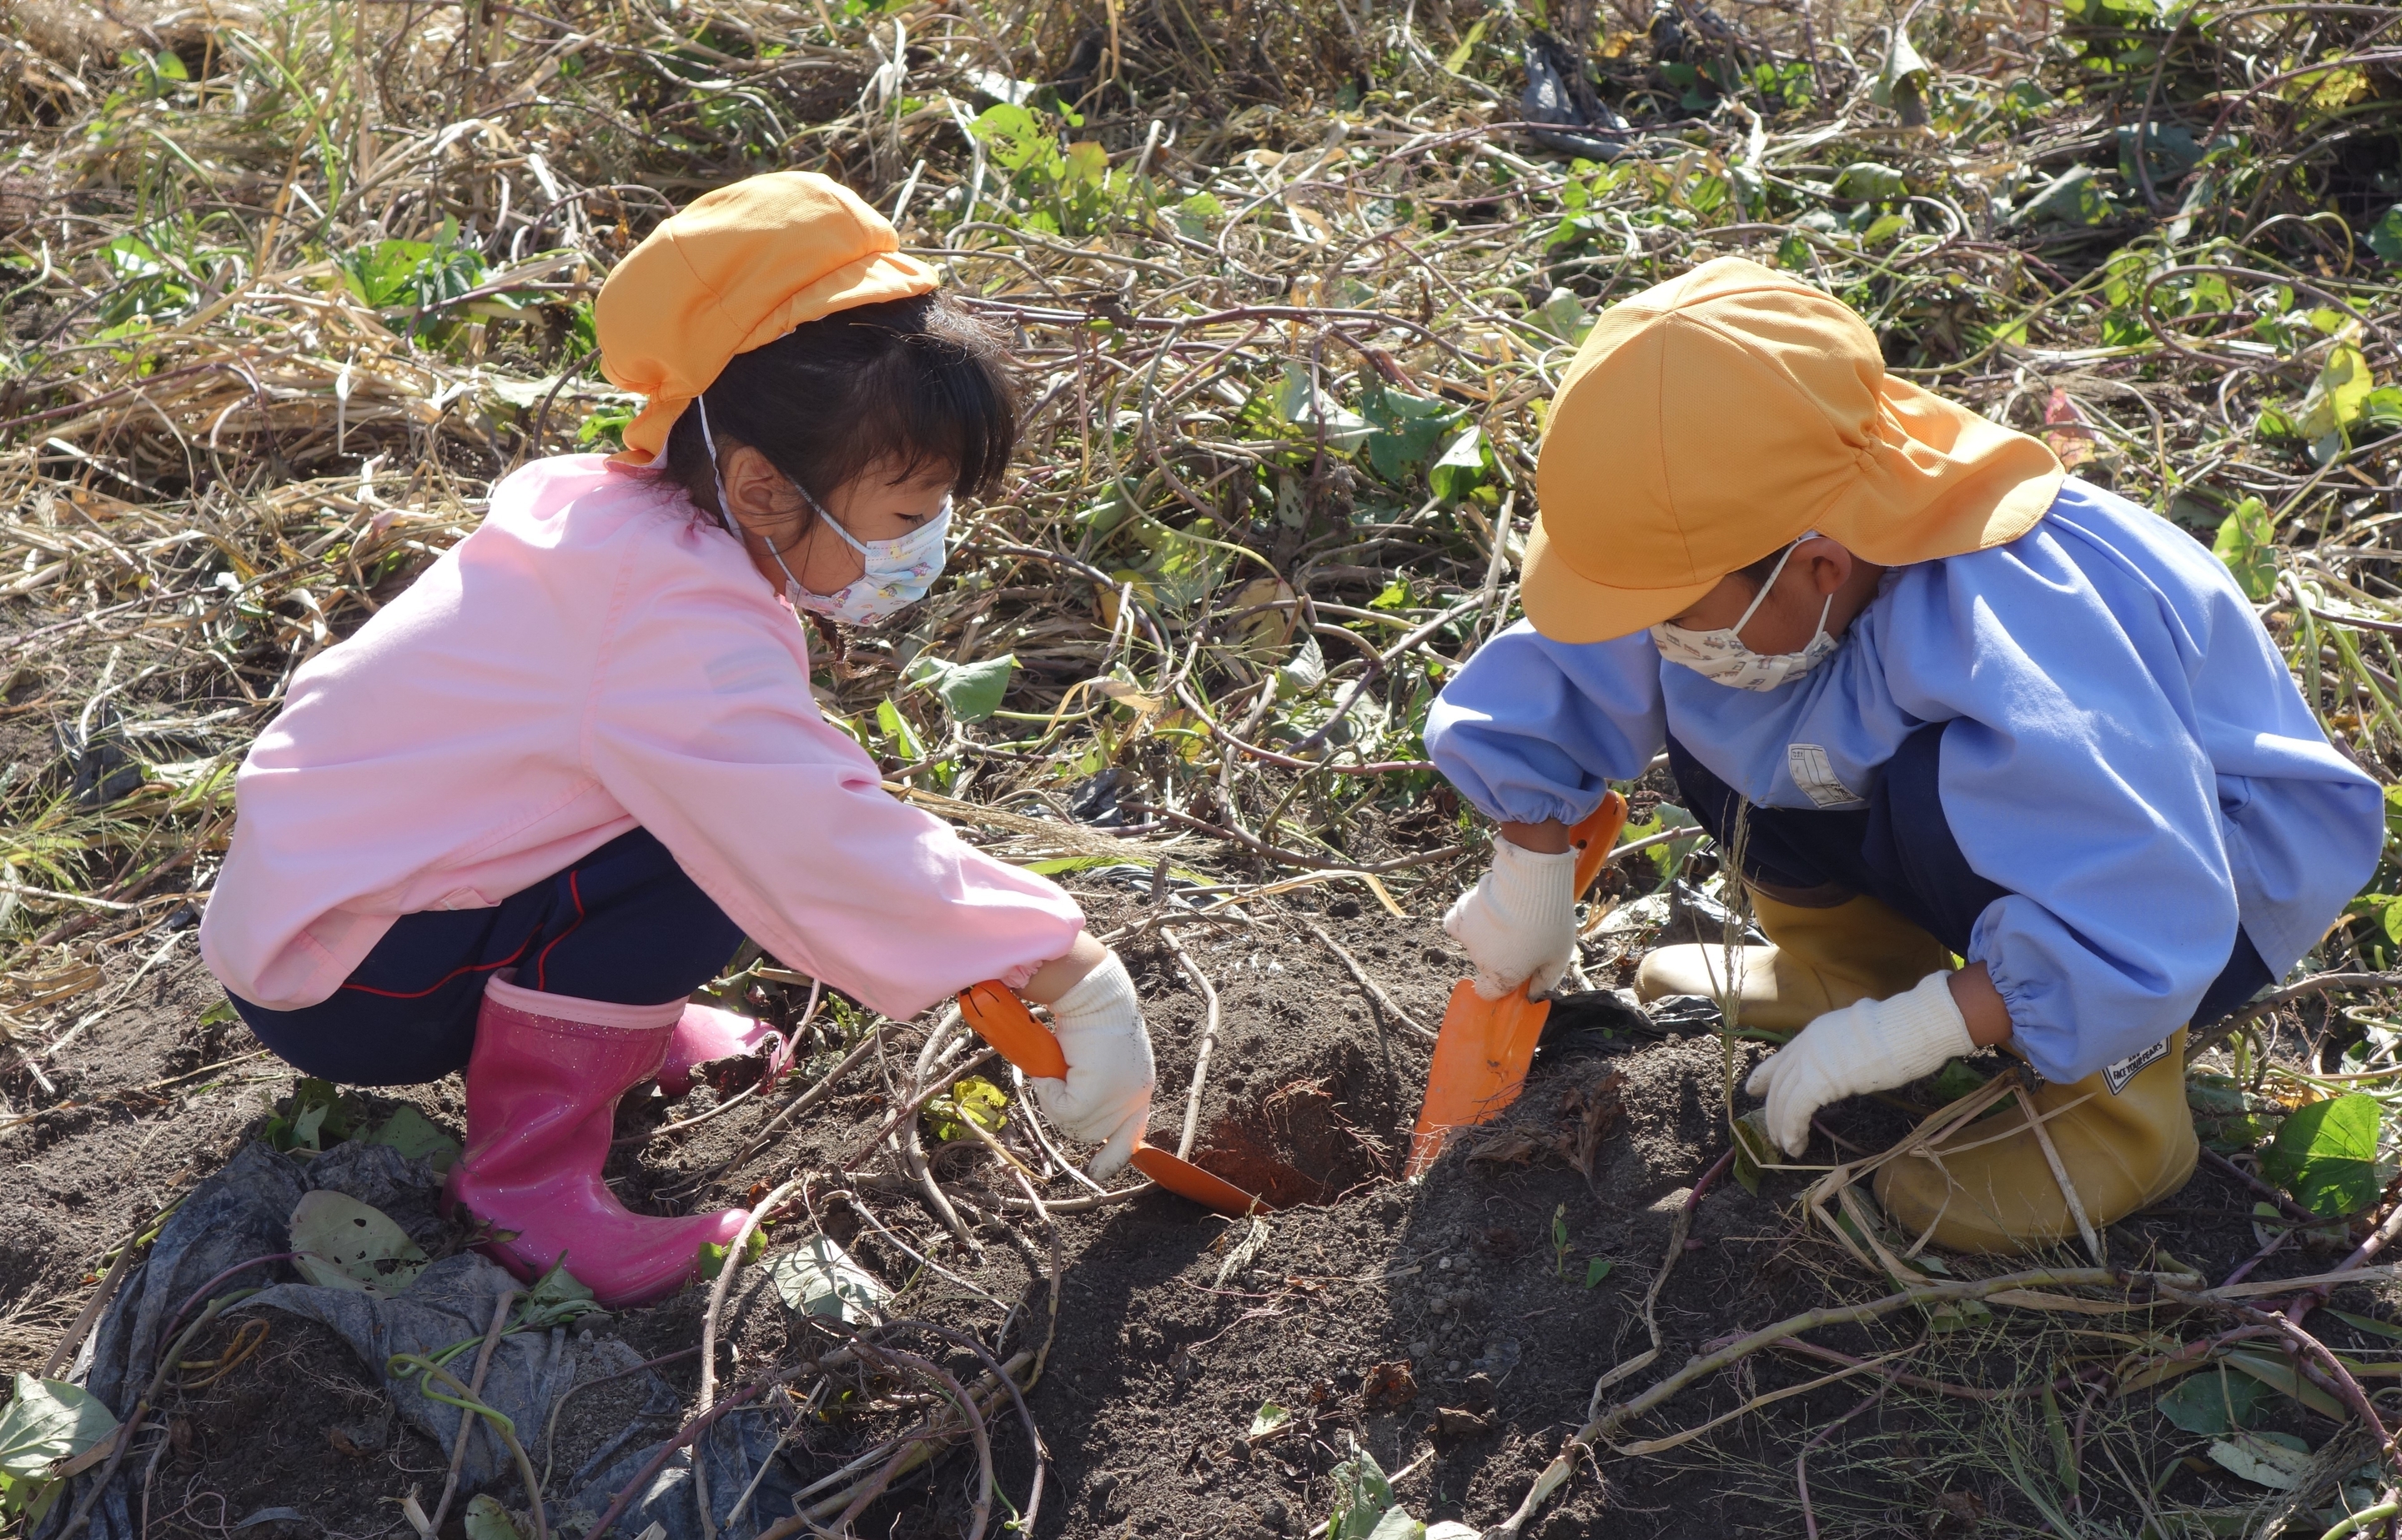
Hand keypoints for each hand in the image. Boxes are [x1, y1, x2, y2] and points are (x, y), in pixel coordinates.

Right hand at [1029, 950, 1155, 1177]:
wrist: (1093, 994)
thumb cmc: (1091, 1015)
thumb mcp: (1097, 1055)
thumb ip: (1095, 1081)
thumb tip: (1072, 1106)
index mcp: (1140, 1087)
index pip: (1133, 1135)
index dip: (1115, 1156)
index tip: (1098, 1172)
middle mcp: (1136, 1097)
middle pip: (1093, 1133)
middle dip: (1069, 1114)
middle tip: (1056, 1082)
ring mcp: (1119, 1099)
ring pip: (1074, 1126)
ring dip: (1056, 1099)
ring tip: (1058, 1067)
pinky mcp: (1097, 1096)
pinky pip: (1063, 1111)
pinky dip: (1050, 1092)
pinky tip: (1054, 1068)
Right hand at [1443, 835, 1578, 1000]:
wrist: (1530, 884)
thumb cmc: (1549, 924)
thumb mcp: (1558, 958)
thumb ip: (1544, 980)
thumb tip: (1533, 993)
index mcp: (1501, 976)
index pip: (1488, 993)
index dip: (1501, 986)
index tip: (1517, 972)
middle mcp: (1480, 959)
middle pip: (1485, 964)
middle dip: (1500, 955)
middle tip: (1523, 936)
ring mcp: (1468, 935)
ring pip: (1473, 941)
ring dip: (1486, 934)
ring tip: (1507, 916)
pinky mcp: (1461, 911)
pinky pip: (1456, 921)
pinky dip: (1466, 919)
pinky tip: (1482, 911)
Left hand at [1745, 970, 1972, 1154]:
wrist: (1909, 1028)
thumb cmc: (1901, 1033)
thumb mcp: (1863, 1038)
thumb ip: (1845, 1049)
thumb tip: (1849, 1061)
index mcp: (1816, 1032)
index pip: (1783, 1058)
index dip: (1765, 1076)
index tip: (1754, 1089)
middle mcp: (1807, 1044)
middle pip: (1780, 1082)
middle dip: (1774, 1111)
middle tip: (1775, 1133)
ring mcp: (1811, 1061)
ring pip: (1784, 1099)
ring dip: (1782, 1126)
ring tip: (1787, 1147)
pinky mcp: (1819, 1080)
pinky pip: (1795, 1110)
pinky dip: (1792, 1129)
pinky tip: (1795, 1145)